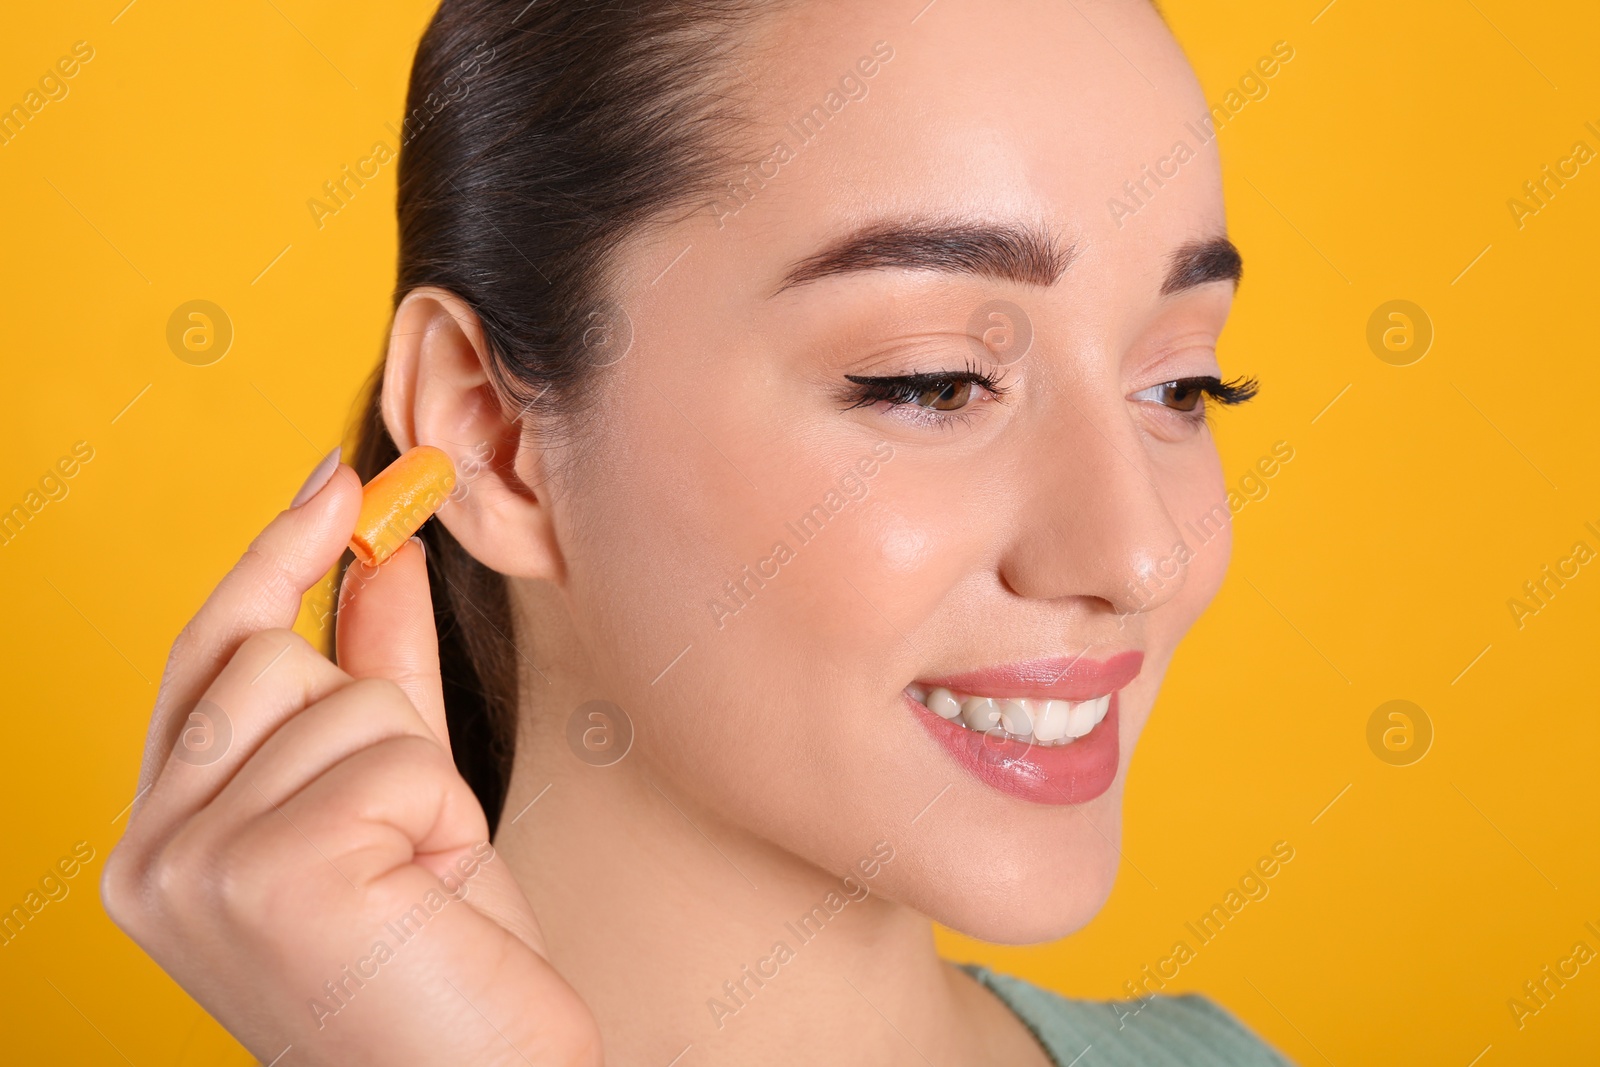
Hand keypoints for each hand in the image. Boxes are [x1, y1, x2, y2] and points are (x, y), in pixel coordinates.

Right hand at [101, 461, 599, 1065]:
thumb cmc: (438, 963)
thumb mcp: (402, 801)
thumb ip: (374, 674)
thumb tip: (379, 551)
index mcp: (162, 840)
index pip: (208, 653)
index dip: (274, 557)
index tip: (337, 477)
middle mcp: (147, 858)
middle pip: (279, 658)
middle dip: (380, 730)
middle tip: (404, 850)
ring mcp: (193, 869)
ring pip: (350, 703)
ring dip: (424, 787)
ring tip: (417, 889)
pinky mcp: (268, 875)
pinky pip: (399, 758)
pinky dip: (447, 820)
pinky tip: (428, 901)